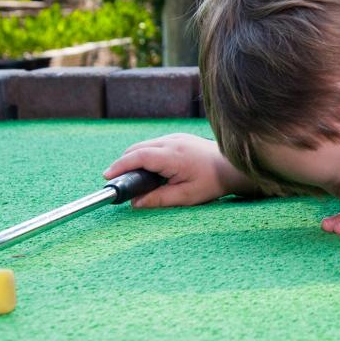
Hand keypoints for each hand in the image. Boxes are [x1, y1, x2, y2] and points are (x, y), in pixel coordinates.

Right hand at [102, 133, 250, 207]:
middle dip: (123, 163)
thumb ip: (159, 199)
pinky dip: (145, 154)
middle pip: (137, 148)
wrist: (231, 167)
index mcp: (173, 156)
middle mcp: (172, 142)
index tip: (107, 176)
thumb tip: (135, 203)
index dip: (120, 165)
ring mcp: (175, 137)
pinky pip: (154, 144)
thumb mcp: (186, 196)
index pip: (139, 156)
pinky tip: (147, 169)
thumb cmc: (212, 182)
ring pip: (145, 145)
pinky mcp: (178, 137)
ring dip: (134, 158)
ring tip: (131, 177)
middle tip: (117, 181)